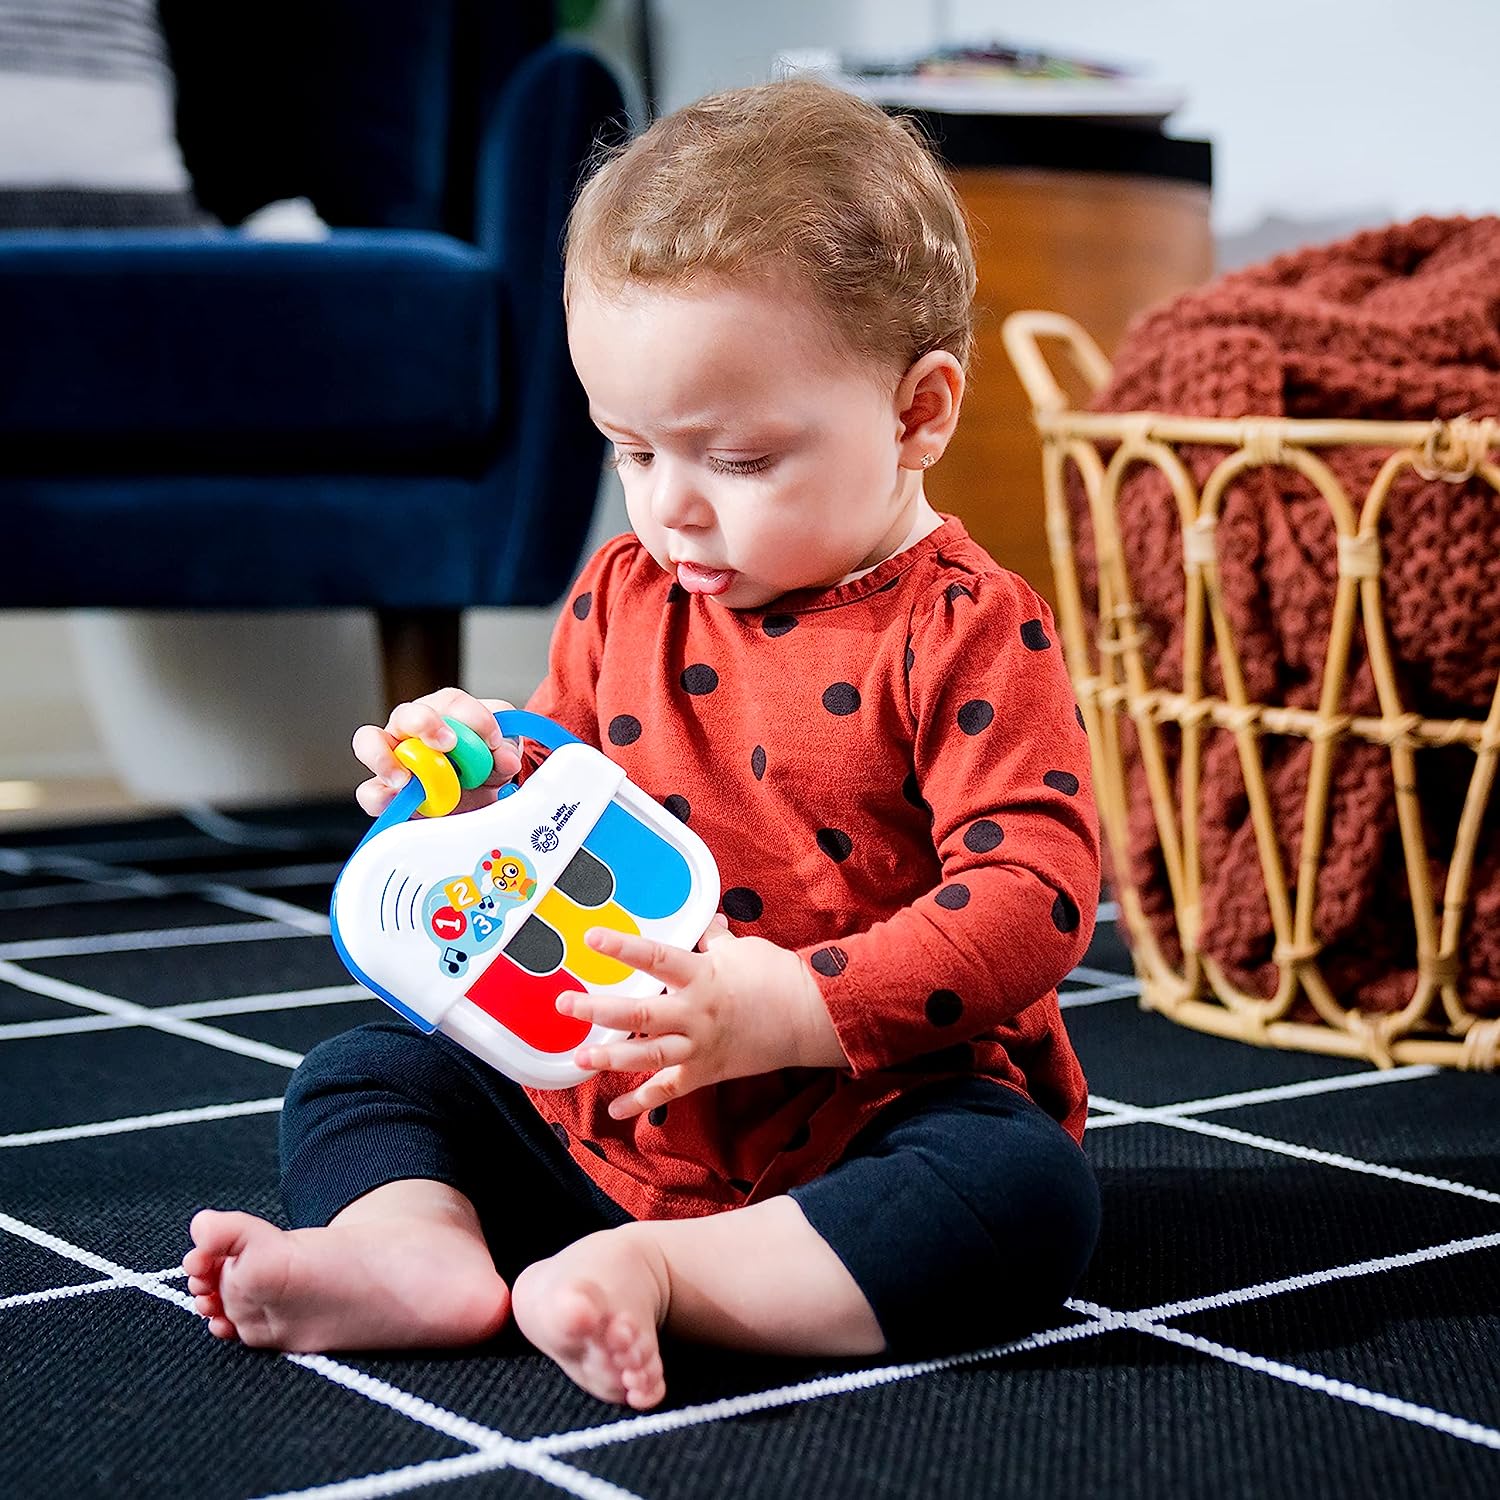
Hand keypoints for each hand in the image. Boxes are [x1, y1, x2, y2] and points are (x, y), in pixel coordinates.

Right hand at [351, 687, 521, 816]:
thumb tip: (505, 758)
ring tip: (405, 778)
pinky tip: (398, 801)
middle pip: (407, 714)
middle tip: (447, 744)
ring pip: (370, 741)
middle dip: (425, 724)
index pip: (454, 702)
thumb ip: (506, 750)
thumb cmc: (483, 762)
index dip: (474, 718)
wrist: (476, 796)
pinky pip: (370, 790)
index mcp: (446, 711)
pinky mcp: (385, 789)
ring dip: (385, 758)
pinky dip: (380, 796)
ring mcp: (393, 755)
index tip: (492, 740)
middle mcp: (413, 728)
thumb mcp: (503, 752)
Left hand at [562, 917, 847, 1119]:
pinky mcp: (706, 1071)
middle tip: (564, 1004)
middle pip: (639, 1012)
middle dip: (598, 1009)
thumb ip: (715, 939)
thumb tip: (706, 921)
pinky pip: (669, 1090)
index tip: (591, 939)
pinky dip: (642, 1102)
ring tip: (579, 1059)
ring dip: (611, 1057)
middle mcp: (695, 1012)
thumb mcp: (743, 949)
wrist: (810, 1018)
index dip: (622, 947)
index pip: (655, 957)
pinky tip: (616, 1110)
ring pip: (648, 1054)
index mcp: (702, 976)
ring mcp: (700, 1045)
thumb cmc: (777, 977)